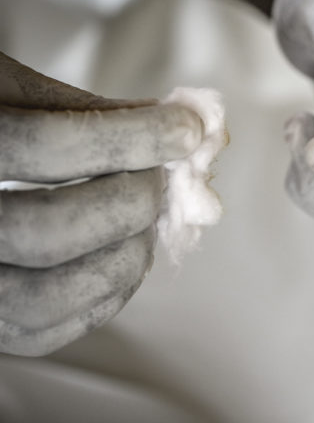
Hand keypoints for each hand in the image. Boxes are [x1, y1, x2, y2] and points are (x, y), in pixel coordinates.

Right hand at [0, 53, 201, 355]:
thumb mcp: (4, 90)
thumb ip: (74, 109)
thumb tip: (172, 126)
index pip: (42, 146)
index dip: (128, 138)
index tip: (186, 128)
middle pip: (48, 232)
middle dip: (130, 203)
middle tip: (161, 179)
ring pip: (49, 297)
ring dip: (125, 255)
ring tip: (145, 219)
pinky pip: (48, 332)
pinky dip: (108, 296)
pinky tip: (127, 254)